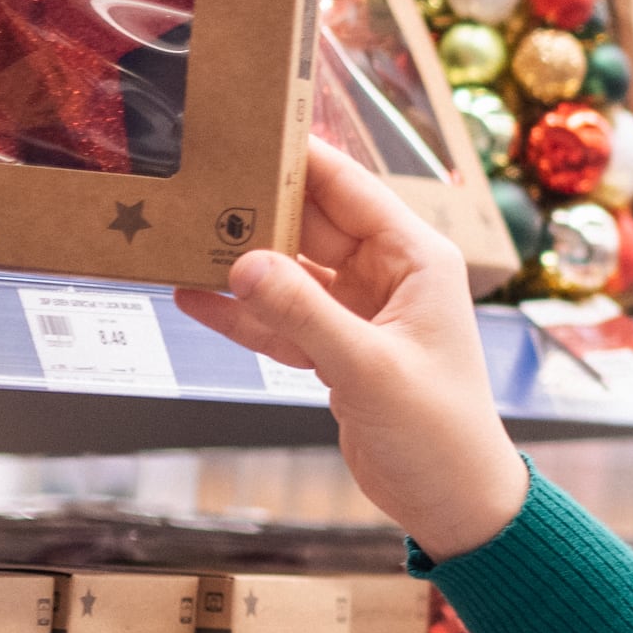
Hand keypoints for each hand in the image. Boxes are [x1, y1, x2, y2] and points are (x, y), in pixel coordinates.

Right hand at [175, 136, 532, 554]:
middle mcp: (388, 276)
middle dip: (256, 208)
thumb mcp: (369, 368)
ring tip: (178, 237)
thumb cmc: (439, 433)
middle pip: (310, 224)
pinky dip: (241, 314)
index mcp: (415, 259)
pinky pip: (280, 320)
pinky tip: (192, 297)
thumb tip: (242, 264)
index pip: (348, 188)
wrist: (454, 504)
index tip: (245, 129)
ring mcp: (360, 313)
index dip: (298, 157)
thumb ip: (303, 315)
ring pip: (290, 272)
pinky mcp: (336, 351)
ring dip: (241, 263)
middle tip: (193, 185)